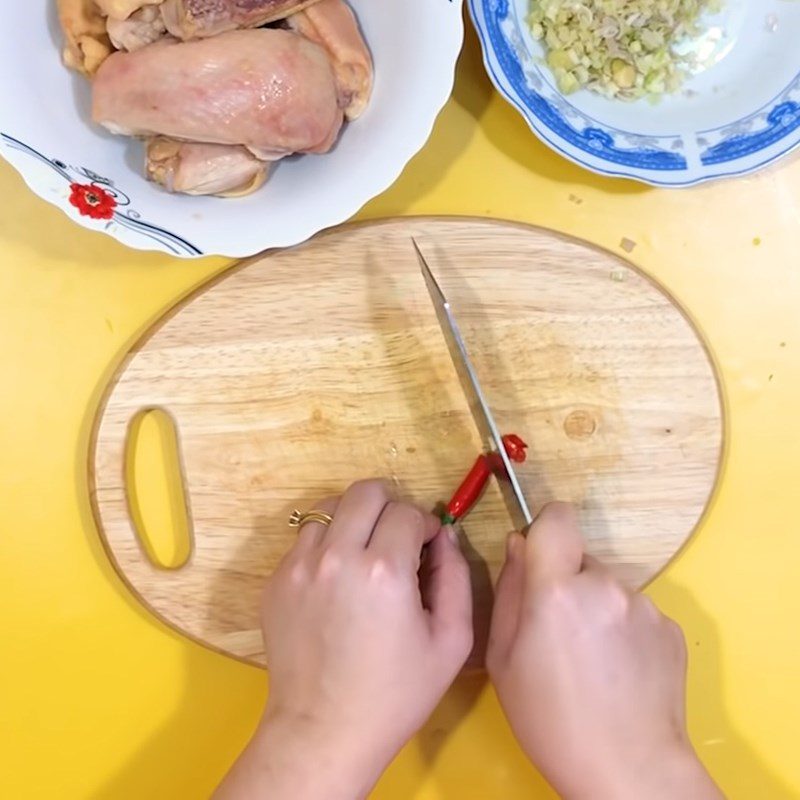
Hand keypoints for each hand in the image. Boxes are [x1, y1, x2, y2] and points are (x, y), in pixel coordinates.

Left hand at [215, 480, 472, 799]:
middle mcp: (337, 558)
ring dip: (353, 520)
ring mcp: (299, 567)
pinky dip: (326, 546)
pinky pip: (304, 540)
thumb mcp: (451, 641)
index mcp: (384, 570)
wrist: (323, 731)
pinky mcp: (276, 581)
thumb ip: (457, 577)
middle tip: (398, 535)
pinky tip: (338, 580)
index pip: (407, 511)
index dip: (425, 524)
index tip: (427, 544)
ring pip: (329, 508)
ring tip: (364, 553)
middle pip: (365, 491)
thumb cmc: (394, 694)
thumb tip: (445, 537)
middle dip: (390, 504)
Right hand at [487, 503, 722, 799]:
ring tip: (592, 662)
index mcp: (557, 590)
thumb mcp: (503, 658)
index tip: (538, 559)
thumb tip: (517, 545)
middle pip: (580, 560)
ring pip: (608, 588)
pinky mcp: (669, 628)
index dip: (544, 530)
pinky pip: (635, 612)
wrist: (629, 771)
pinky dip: (623, 631)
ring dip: (597, 609)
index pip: (556, 517)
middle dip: (567, 584)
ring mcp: (644, 606)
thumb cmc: (551, 720)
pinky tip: (619, 672)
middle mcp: (606, 586)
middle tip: (559, 635)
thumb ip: (508, 590)